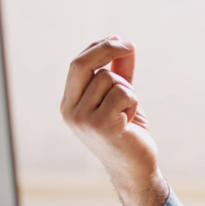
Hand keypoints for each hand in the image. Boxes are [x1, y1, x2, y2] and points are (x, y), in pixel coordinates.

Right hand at [60, 36, 168, 205]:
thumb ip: (118, 72)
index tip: (118, 39)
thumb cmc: (127, 131)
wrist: (135, 167)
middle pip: (84, 64)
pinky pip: (124, 95)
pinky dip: (134, 104)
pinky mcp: (103, 125)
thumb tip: (123, 43)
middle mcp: (70, 110)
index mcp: (69, 103)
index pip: (77, 64)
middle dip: (108, 49)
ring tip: (127, 113)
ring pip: (111, 80)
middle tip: (129, 44)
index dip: (98, 48)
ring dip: (128, 92)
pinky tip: (130, 122)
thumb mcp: (119, 97)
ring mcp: (84, 119)